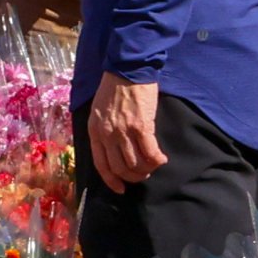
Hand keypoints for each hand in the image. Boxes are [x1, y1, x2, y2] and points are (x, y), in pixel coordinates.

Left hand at [85, 72, 166, 190]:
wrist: (127, 68)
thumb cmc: (114, 87)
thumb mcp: (99, 110)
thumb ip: (104, 130)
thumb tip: (115, 148)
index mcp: (95, 131)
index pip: (101, 164)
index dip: (111, 180)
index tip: (120, 188)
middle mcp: (107, 134)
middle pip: (120, 168)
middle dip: (133, 177)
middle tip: (143, 174)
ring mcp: (124, 131)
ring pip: (135, 163)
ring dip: (146, 170)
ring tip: (153, 166)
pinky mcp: (142, 126)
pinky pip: (150, 152)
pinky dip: (157, 160)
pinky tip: (162, 158)